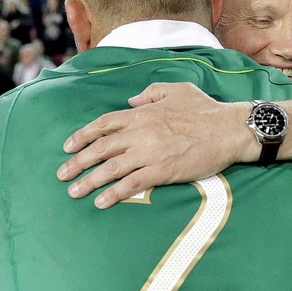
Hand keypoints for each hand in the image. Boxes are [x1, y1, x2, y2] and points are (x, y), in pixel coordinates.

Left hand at [57, 82, 255, 208]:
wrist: (229, 129)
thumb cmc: (206, 109)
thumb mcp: (177, 89)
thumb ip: (151, 92)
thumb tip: (130, 99)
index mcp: (143, 113)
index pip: (104, 123)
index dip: (83, 135)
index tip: (68, 146)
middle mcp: (142, 132)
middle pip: (101, 147)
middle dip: (78, 162)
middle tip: (62, 174)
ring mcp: (151, 152)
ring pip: (112, 168)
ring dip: (89, 181)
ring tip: (74, 191)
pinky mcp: (163, 171)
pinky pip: (133, 183)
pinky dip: (114, 193)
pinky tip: (101, 201)